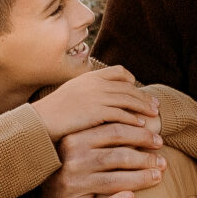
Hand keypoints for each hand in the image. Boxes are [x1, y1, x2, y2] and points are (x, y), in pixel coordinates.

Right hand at [32, 64, 159, 140]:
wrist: (41, 121)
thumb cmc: (53, 112)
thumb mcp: (71, 94)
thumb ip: (87, 92)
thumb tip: (101, 97)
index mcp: (89, 77)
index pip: (118, 71)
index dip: (130, 80)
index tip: (137, 87)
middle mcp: (95, 83)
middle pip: (128, 88)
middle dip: (143, 96)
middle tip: (155, 105)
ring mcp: (97, 97)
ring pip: (128, 100)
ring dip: (143, 108)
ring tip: (154, 115)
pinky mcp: (97, 111)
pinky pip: (121, 114)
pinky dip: (133, 119)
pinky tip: (141, 126)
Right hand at [42, 120, 167, 197]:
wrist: (41, 186)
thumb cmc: (70, 159)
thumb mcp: (79, 140)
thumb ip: (103, 130)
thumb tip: (146, 119)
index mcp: (76, 140)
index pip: (115, 132)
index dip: (141, 135)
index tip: (159, 141)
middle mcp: (74, 161)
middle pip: (119, 156)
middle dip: (146, 159)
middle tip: (163, 162)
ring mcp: (73, 185)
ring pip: (113, 181)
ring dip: (140, 179)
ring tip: (158, 177)